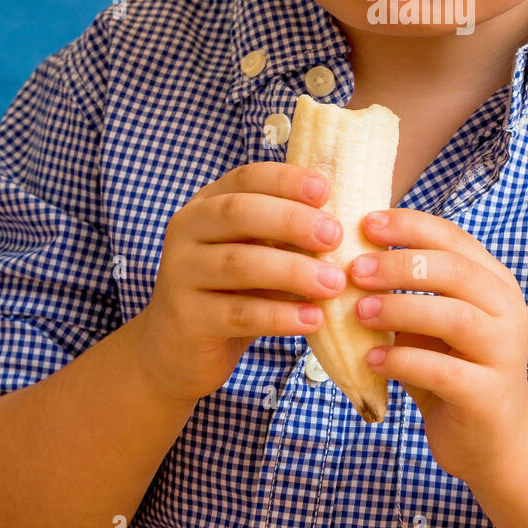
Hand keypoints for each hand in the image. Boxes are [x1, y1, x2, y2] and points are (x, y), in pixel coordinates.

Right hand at [137, 162, 348, 404]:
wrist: (176, 349)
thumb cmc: (231, 291)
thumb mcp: (256, 253)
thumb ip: (287, 235)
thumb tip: (352, 217)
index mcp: (207, 204)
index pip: (246, 178)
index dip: (286, 180)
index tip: (326, 190)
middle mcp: (187, 231)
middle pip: (239, 213)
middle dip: (292, 221)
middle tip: (335, 236)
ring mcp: (181, 274)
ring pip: (239, 264)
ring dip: (293, 271)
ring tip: (335, 284)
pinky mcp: (187, 318)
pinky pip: (238, 313)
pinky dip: (280, 316)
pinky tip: (313, 320)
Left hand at [349, 208, 527, 485]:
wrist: (495, 439)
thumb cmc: (452, 368)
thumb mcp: (432, 321)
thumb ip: (408, 290)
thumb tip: (349, 252)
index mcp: (494, 281)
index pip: (453, 238)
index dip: (409, 225)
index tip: (365, 223)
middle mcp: (506, 309)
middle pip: (454, 270)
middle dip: (399, 265)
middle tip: (355, 270)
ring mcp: (503, 352)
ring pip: (453, 316)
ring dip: (399, 309)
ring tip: (358, 313)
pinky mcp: (487, 394)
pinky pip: (442, 370)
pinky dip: (401, 361)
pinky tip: (371, 360)